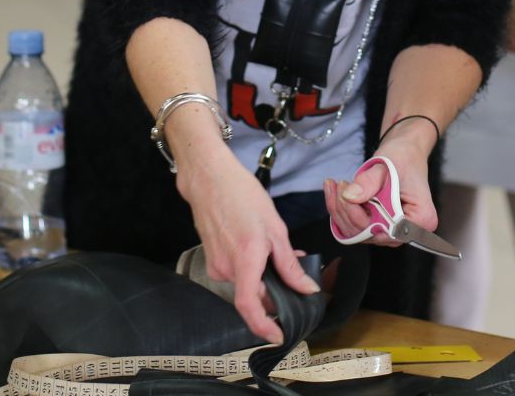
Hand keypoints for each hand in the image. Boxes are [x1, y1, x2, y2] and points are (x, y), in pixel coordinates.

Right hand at [175, 145, 319, 344]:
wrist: (209, 178)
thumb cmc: (242, 196)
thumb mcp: (275, 228)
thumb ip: (289, 264)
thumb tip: (305, 289)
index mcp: (245, 261)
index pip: (250, 307)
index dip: (264, 327)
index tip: (277, 336)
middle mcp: (226, 269)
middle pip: (254, 294)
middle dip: (275, 287)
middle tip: (295, 269)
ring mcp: (215, 265)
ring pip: (246, 282)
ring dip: (264, 273)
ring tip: (275, 247)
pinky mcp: (211, 259)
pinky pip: (236, 272)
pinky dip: (251, 266)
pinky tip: (257, 244)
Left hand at [325, 125, 438, 246]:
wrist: (404, 153)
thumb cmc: (404, 158)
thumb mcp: (387, 165)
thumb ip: (370, 181)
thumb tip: (350, 196)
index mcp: (420, 220)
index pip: (383, 230)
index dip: (360, 216)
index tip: (346, 193)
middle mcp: (406, 232)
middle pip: (367, 234)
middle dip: (347, 210)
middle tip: (340, 185)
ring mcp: (391, 233)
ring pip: (357, 232)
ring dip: (341, 210)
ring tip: (337, 186)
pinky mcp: (378, 227)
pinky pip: (354, 227)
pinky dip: (341, 211)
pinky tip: (335, 192)